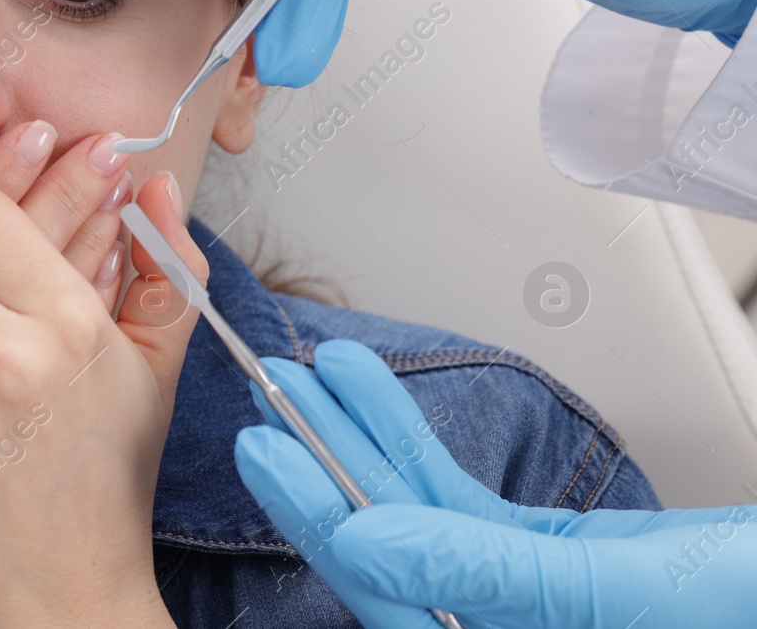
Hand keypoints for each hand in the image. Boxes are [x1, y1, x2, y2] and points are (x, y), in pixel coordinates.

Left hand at [233, 340, 756, 627]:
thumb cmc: (740, 610)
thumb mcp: (613, 593)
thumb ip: (481, 571)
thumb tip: (362, 543)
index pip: (383, 600)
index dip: (318, 520)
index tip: (269, 451)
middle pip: (384, 547)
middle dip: (322, 465)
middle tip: (266, 396)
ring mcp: (509, 599)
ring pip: (412, 512)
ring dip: (358, 435)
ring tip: (306, 370)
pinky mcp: (535, 561)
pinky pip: (455, 495)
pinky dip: (412, 435)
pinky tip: (366, 388)